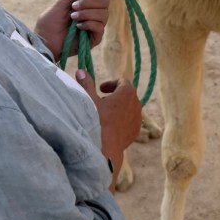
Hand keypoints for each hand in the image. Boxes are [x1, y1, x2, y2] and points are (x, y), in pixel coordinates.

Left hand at [34, 0, 112, 60]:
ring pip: (104, 14)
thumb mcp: (62, 3)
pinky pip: (100, 27)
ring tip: (73, 17)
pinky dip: (89, 23)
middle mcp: (94, 13)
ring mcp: (95, 26)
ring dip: (87, 13)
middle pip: (106, 1)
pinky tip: (78, 27)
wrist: (44, 41)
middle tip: (74, 6)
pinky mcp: (95, 38)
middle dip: (89, 2)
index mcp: (88, 4)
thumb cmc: (50, 23)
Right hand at [74, 71, 141, 192]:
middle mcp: (137, 104)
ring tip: (104, 114)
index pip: (122, 82)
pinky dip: (121, 120)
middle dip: (114, 96)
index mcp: (128, 92)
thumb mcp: (88, 99)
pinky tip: (109, 126)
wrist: (103, 148)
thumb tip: (81, 71)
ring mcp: (137, 119)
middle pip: (126, 95)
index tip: (101, 89)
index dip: (111, 84)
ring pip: (128, 109)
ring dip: (118, 108)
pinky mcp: (135, 132)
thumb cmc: (95, 120)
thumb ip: (86, 83)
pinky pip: (129, 121)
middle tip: (100, 101)